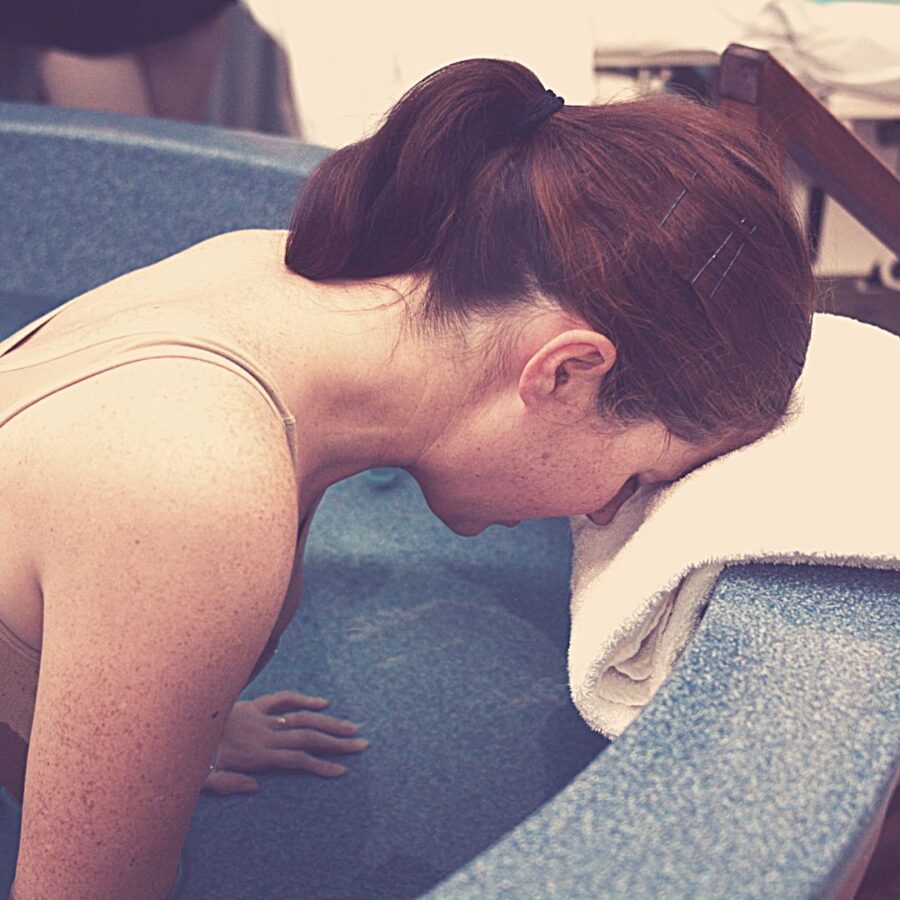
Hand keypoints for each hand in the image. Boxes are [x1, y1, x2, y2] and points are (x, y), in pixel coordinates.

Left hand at [202, 690, 367, 795]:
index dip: (320, 765)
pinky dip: (303, 698)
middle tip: (361, 744)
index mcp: (256, 754)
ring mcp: (261, 717)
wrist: (179, 728)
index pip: (297, 759)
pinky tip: (323, 702)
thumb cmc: (192, 760)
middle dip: (336, 742)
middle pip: (307, 736)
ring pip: (302, 717)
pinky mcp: (254, 705)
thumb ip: (231, 784)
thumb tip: (257, 788)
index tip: (342, 771)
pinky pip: (283, 698)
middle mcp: (264, 734)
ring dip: (328, 721)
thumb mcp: (207, 780)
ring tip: (352, 726)